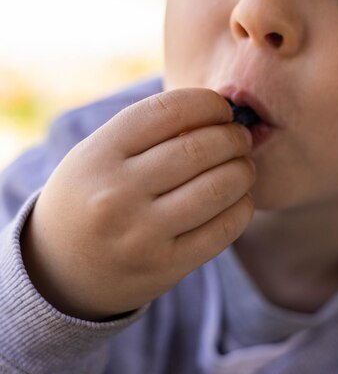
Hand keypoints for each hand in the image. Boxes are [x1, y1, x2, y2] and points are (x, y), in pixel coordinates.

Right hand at [22, 89, 254, 319]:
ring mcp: (141, 234)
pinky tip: (238, 198)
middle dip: (233, 137)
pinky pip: (222, 230)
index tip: (221, 109)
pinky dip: (241, 207)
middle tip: (239, 138)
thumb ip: (148, 131)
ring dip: (242, 171)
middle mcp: (117, 193)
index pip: (170, 111)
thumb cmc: (89, 197)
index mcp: (99, 155)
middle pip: (199, 149)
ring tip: (242, 167)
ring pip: (217, 188)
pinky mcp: (165, 267)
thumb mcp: (97, 155)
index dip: (208, 103)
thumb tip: (219, 111)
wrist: (59, 270)